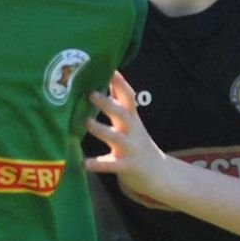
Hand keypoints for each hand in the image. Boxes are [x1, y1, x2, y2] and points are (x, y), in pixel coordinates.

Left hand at [82, 73, 176, 203]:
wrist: (157, 172)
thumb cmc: (136, 141)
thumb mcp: (131, 120)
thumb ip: (118, 102)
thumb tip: (105, 75)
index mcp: (132, 117)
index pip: (127, 95)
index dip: (119, 82)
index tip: (108, 68)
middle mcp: (132, 130)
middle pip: (122, 113)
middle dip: (108, 103)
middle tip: (91, 93)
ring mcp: (130, 148)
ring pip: (115, 137)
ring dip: (100, 129)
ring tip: (85, 122)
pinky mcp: (126, 166)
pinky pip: (110, 165)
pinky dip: (97, 164)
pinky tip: (82, 163)